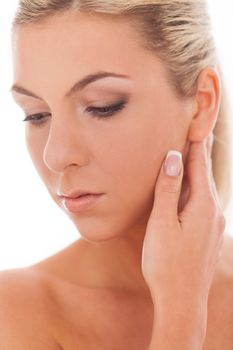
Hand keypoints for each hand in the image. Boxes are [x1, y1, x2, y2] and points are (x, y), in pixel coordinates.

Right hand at [141, 134, 225, 305]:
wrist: (182, 300)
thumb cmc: (166, 262)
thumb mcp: (162, 222)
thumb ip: (169, 189)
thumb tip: (174, 158)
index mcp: (202, 205)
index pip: (198, 165)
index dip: (195, 143)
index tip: (195, 122)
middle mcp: (213, 211)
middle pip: (205, 174)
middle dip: (200, 152)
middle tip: (198, 130)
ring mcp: (213, 224)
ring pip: (205, 188)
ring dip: (198, 170)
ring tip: (193, 154)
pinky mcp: (208, 234)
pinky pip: (204, 202)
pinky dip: (197, 188)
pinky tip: (191, 189)